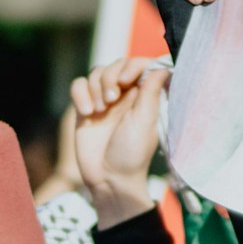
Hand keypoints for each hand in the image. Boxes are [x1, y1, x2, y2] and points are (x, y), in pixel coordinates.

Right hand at [70, 59, 167, 227]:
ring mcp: (103, 101)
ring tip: (100, 111)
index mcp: (143, 96)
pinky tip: (87, 113)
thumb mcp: (145, 122)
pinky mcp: (84, 108)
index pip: (140, 64)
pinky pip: (78, 85)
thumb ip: (151, 92)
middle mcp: (124, 95)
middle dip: (111, 77)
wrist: (108, 179)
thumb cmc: (132, 154)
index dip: (133, 65)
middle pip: (116, 65)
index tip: (128, 79)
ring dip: (96, 88)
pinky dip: (80, 94)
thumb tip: (164, 65)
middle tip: (112, 101)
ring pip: (96, 73)